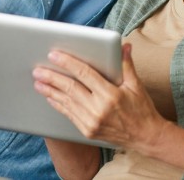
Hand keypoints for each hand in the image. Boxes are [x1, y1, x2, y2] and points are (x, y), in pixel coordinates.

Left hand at [33, 43, 165, 148]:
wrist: (145, 137)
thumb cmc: (142, 109)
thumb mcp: (136, 85)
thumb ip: (127, 64)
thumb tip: (124, 46)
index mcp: (111, 94)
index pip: (84, 74)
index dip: (68, 63)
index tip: (54, 55)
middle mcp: (99, 109)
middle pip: (70, 88)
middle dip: (52, 77)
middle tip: (38, 69)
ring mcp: (91, 122)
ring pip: (66, 102)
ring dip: (50, 91)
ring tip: (38, 81)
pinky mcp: (87, 131)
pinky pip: (69, 114)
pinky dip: (58, 104)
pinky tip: (50, 97)